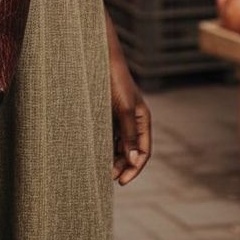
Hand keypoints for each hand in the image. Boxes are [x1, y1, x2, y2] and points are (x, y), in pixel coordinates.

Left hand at [109, 49, 151, 184]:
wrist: (99, 59)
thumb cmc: (114, 81)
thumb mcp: (123, 109)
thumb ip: (128, 133)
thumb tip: (133, 158)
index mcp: (142, 119)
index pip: (144, 151)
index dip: (134, 168)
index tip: (121, 180)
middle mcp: (133, 120)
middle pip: (132, 150)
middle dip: (122, 165)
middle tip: (108, 177)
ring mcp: (120, 117)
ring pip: (119, 144)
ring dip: (113, 157)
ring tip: (101, 169)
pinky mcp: (108, 112)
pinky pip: (109, 134)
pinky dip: (105, 145)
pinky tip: (96, 153)